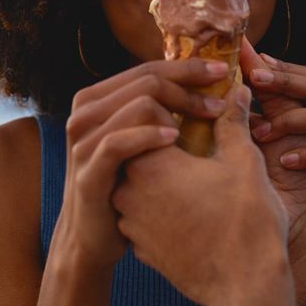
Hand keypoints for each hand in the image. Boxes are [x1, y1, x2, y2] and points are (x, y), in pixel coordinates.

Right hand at [53, 57, 231, 270]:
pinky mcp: (88, 170)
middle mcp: (86, 113)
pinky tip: (176, 138)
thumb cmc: (125, 185)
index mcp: (98, 99)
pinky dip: (150, 136)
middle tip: (220, 102)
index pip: (148, 68)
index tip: (222, 73)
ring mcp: (83, 141)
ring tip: (209, 118)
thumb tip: (206, 83)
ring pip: (137, 103)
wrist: (93, 237)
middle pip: (146, 80)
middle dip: (190, 86)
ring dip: (178, 108)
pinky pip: (119, 142)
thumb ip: (159, 110)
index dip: (188, 68)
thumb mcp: (140, 142)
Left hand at [114, 87, 297, 305]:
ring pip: (138, 184)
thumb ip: (232, 122)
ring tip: (194, 178)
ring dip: (159, 176)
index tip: (197, 114)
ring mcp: (130, 223)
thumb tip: (235, 90)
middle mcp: (127, 190)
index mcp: (148, 161)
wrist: (245, 286)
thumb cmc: (248, 220)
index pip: (146, 119)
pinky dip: (160, 206)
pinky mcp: (139, 248)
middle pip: (138, 149)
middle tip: (195, 141)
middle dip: (163, 142)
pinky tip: (190, 208)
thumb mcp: (244, 162)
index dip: (173, 111)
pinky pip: (143, 215)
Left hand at [241, 39, 305, 237]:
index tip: (248, 55)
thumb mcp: (257, 151)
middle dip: (284, 80)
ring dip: (289, 120)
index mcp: (302, 118)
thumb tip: (216, 90)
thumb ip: (245, 120)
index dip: (277, 65)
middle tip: (254, 78)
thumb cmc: (276, 192)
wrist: (305, 236)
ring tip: (260, 133)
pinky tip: (285, 162)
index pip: (299, 77)